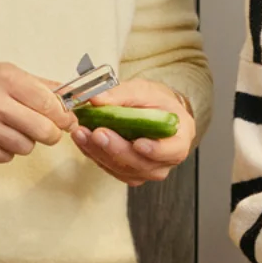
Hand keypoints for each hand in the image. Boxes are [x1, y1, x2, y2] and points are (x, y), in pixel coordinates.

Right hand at [0, 61, 74, 163]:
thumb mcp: (2, 71)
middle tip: (45, 129)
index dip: (64, 116)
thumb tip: (71, 96)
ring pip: (27, 147)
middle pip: (45, 131)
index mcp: (6, 79)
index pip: (51, 104)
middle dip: (50, 133)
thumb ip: (38, 85)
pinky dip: (6, 150)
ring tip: (11, 129)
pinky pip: (7, 157)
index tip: (67, 119)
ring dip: (26, 141)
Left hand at [70, 79, 195, 185]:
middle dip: (117, 149)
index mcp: (179, 140)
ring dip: (99, 153)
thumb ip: (123, 94)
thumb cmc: (156, 103)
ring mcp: (146, 170)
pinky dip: (94, 154)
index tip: (138, 143)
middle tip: (98, 133)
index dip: (156, 150)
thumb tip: (97, 99)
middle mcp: (165, 161)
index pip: (173, 151)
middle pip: (142, 164)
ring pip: (123, 169)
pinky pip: (110, 168)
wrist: (153, 112)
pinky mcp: (128, 172)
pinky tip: (83, 140)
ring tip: (82, 133)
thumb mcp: (145, 90)